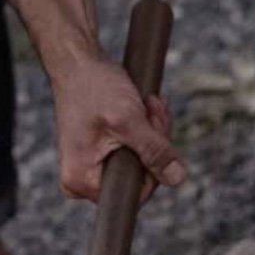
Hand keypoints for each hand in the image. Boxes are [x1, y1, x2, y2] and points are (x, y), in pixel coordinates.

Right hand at [52, 56, 186, 202]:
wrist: (77, 61)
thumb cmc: (94, 86)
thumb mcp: (128, 119)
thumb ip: (154, 151)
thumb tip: (178, 178)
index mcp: (81, 182)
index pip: (135, 193)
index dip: (153, 166)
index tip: (152, 128)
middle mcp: (82, 183)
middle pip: (139, 179)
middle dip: (154, 144)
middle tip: (152, 109)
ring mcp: (91, 171)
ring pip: (140, 165)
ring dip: (153, 134)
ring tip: (149, 104)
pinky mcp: (100, 158)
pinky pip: (134, 155)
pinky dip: (145, 132)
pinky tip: (145, 109)